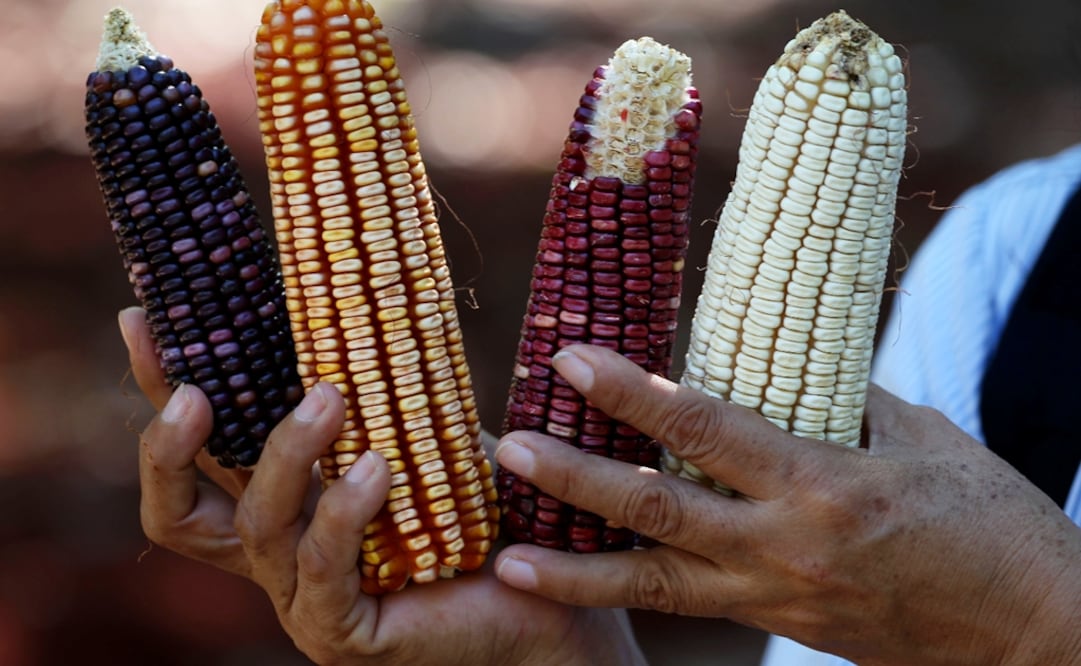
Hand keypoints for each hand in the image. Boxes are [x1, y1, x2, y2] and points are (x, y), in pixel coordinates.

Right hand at [119, 308, 645, 665]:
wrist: (548, 585)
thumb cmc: (478, 500)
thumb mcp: (418, 425)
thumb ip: (373, 379)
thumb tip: (352, 281)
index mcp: (281, 501)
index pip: (198, 449)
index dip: (160, 386)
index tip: (141, 316)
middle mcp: (275, 552)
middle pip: (174, 514)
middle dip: (168, 447)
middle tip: (195, 389)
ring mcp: (301, 599)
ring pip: (255, 528)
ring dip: (286, 455)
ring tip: (329, 398)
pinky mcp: (342, 634)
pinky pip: (322, 571)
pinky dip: (342, 514)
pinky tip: (378, 471)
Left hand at [493, 344, 1080, 665]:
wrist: (1028, 631)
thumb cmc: (988, 521)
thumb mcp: (923, 438)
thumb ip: (839, 398)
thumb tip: (773, 361)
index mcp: (825, 482)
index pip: (705, 428)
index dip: (631, 393)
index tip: (572, 361)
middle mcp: (784, 545)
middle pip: (655, 509)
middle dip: (573, 480)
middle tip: (507, 447)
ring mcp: (772, 596)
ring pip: (654, 584)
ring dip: (574, 569)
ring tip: (506, 555)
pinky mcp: (774, 624)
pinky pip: (685, 604)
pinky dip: (625, 592)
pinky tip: (575, 579)